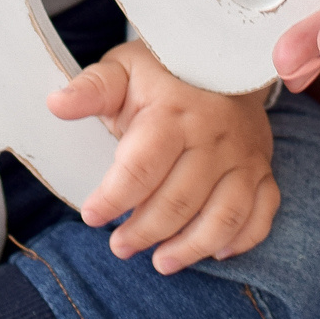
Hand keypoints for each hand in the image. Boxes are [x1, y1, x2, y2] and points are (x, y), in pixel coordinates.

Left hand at [46, 40, 277, 272]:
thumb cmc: (163, 72)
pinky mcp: (263, 169)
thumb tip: (56, 104)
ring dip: (192, 247)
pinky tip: (216, 253)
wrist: (223, 56)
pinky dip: (242, 239)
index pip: (141, 167)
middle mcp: (214, 136)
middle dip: (145, 231)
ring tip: (161, 262)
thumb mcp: (122, 70)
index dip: (114, 198)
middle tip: (119, 247)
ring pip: (224, 215)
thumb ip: (91, 90)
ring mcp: (244, 155)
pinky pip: (262, 212)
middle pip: (180, 199)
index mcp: (174, 112)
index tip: (91, 216)